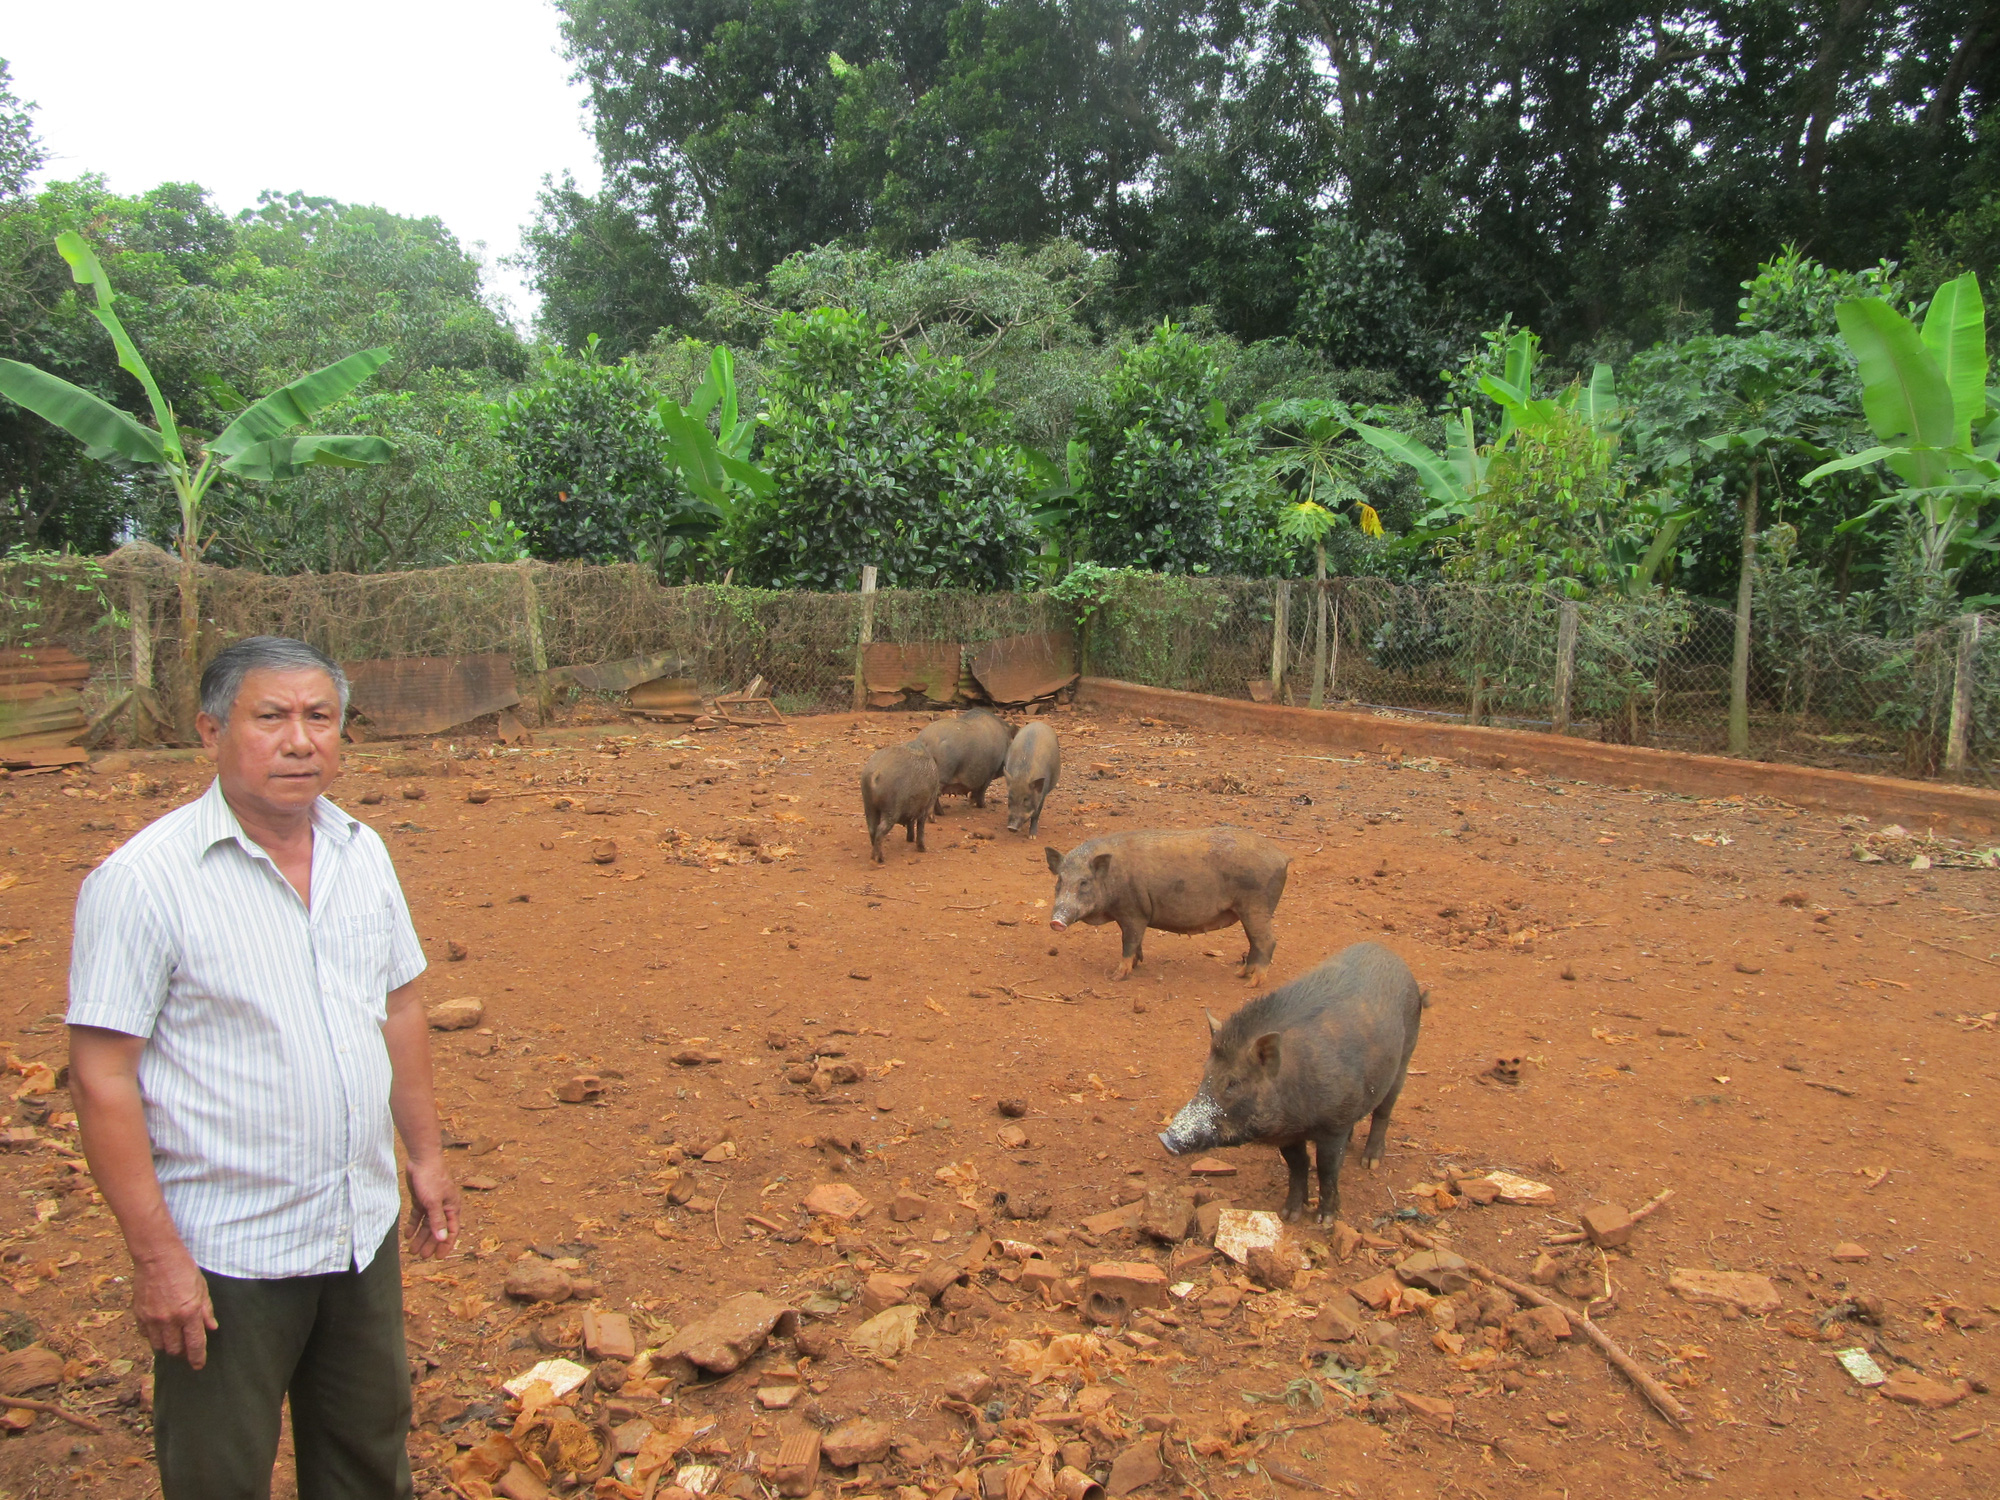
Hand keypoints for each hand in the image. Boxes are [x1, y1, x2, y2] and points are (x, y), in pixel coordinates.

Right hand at [133, 1246, 217, 1369]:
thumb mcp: (202, 1288)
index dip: (197, 1358)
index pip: (195, 1344)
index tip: (198, 1366)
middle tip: (187, 1348)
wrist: (157, 1257)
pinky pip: (145, 1336)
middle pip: (175, 1350)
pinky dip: (153, 1337)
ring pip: (159, 1346)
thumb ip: (206, 1311)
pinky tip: (160, 1330)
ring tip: (174, 1339)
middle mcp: (169, 1320)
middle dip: (182, 1352)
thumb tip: (211, 1328)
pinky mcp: (139, 1315)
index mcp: (189, 1313)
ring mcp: (152, 1319)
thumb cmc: (183, 1269)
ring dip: (168, 1346)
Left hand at [405, 1155, 460, 1259]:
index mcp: (452, 1207)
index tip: (438, 1257)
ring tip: (411, 1250)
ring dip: (420, 1237)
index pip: (452, 1230)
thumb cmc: (432, 1178)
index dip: (445, 1244)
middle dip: (429, 1243)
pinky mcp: (421, 1199)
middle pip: (437, 1229)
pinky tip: (406, 1235)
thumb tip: (442, 1238)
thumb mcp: (434, 1201)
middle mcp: (443, 1207)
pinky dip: (413, 1226)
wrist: (422, 1159)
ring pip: (426, 1224)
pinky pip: (417, 1216)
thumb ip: (437, 1220)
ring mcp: (432, 1203)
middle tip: (421, 1256)